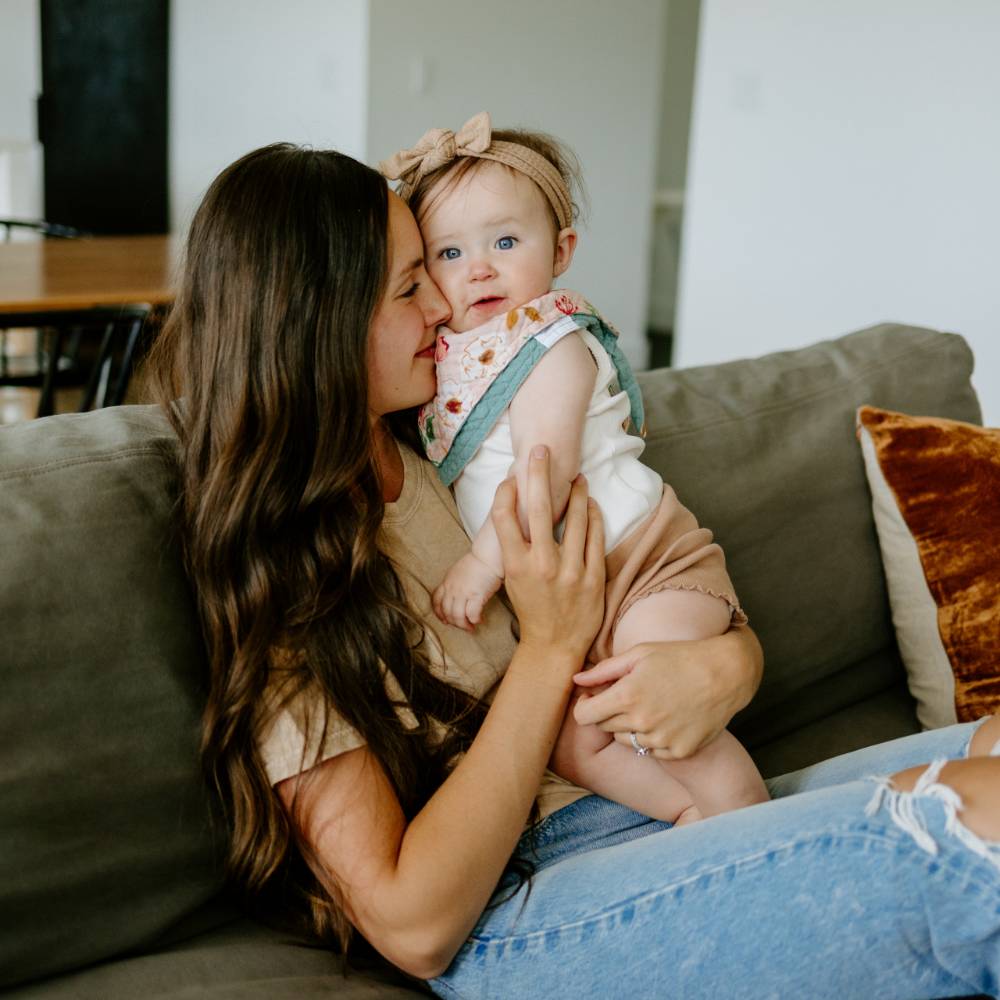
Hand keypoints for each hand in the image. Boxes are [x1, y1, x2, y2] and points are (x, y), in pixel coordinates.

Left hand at [433, 553, 502, 631]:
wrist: (488, 556)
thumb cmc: (477, 563)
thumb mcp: (458, 572)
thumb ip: (454, 584)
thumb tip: (457, 597)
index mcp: (447, 582)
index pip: (436, 601)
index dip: (439, 614)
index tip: (445, 620)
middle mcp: (452, 588)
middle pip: (447, 612)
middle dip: (454, 623)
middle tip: (462, 626)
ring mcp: (463, 592)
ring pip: (457, 616)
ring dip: (464, 625)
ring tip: (471, 627)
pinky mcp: (476, 595)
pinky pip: (472, 614)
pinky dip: (474, 620)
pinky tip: (479, 620)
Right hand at [492, 446, 604, 663]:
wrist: (554, 646)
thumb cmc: (531, 609)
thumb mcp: (513, 579)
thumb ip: (516, 547)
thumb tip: (518, 514)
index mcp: (516, 565)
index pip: (505, 516)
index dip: (507, 492)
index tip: (512, 479)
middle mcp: (542, 564)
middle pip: (539, 507)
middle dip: (539, 473)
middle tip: (542, 450)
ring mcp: (571, 570)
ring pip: (575, 517)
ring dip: (576, 492)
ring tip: (577, 477)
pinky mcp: (594, 577)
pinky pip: (596, 537)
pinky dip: (594, 516)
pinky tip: (592, 505)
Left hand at [572, 628, 762, 758]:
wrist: (725, 674)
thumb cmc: (679, 657)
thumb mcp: (639, 654)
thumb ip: (604, 670)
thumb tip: (576, 680)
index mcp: (627, 696)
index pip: (584, 716)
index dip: (585, 706)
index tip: (594, 697)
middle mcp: (642, 722)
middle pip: (604, 728)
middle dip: (608, 713)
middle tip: (628, 695)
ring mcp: (661, 740)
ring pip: (627, 740)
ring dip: (631, 726)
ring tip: (652, 705)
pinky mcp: (679, 752)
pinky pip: (652, 751)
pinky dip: (654, 738)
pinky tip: (669, 718)